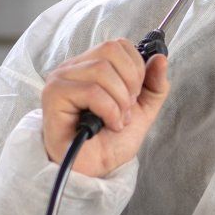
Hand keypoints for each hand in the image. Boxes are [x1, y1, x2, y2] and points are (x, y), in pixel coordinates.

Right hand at [41, 39, 169, 178]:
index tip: (136, 94)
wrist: (95, 170)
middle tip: (127, 109)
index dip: (136, 68)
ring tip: (117, 119)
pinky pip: (92, 91)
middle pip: (111, 51)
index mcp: (92, 65)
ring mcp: (61, 80)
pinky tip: (107, 125)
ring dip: (120, 101)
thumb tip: (161, 58)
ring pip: (102, 71)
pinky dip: (109, 111)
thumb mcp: (143, 110)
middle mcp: (73, 68)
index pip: (118, 45)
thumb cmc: (110, 141)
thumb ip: (154, 84)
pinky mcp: (54, 95)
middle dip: (130, 83)